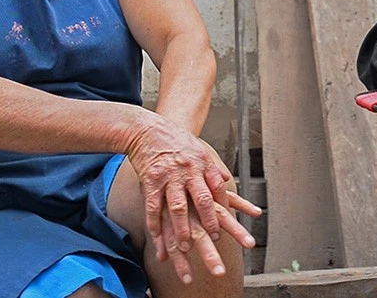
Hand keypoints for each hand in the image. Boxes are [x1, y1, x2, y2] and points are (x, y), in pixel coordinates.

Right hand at [126, 122, 261, 280]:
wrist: (148, 129)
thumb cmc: (176, 141)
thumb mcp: (199, 149)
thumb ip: (212, 167)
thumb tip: (227, 177)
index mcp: (202, 164)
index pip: (218, 187)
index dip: (224, 206)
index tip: (227, 222)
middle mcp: (188, 171)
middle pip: (202, 200)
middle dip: (209, 221)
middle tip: (215, 240)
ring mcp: (169, 177)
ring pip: (177, 207)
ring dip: (182, 229)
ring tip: (186, 247)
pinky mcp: (150, 182)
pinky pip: (153, 207)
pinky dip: (155, 225)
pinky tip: (158, 238)